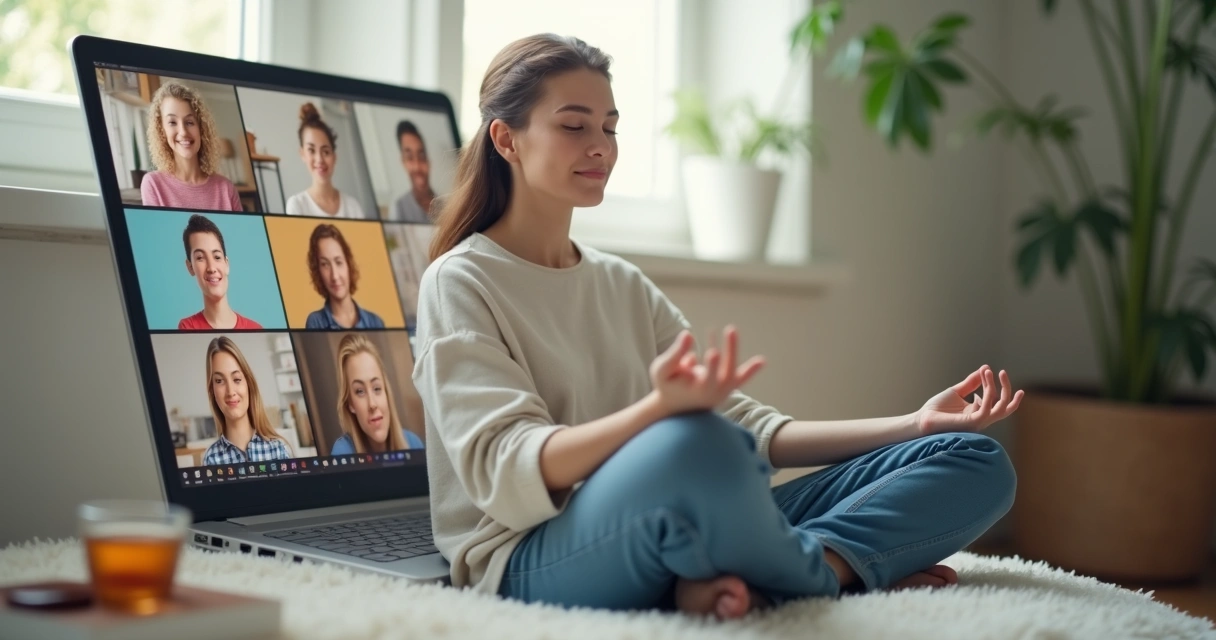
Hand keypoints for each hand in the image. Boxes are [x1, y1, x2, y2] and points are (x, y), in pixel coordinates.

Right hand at [649, 325, 765, 415]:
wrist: (674, 406)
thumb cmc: (667, 385)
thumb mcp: (662, 370)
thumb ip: (674, 354)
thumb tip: (688, 335)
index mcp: (696, 391)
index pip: (707, 380)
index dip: (712, 367)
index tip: (714, 352)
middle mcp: (712, 394)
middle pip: (726, 374)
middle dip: (730, 351)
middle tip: (731, 330)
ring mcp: (721, 392)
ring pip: (734, 374)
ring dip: (735, 352)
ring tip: (732, 330)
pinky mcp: (725, 388)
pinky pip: (739, 379)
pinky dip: (749, 371)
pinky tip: (762, 361)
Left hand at [915, 365, 1024, 434]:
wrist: (923, 418)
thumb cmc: (937, 408)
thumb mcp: (957, 392)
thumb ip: (971, 383)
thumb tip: (985, 368)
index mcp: (978, 413)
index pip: (995, 400)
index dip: (994, 384)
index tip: (988, 370)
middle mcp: (981, 419)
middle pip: (1004, 407)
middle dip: (1006, 388)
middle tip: (1002, 372)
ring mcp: (978, 422)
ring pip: (999, 407)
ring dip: (998, 388)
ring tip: (989, 372)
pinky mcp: (972, 423)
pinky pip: (987, 410)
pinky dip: (988, 394)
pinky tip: (984, 381)